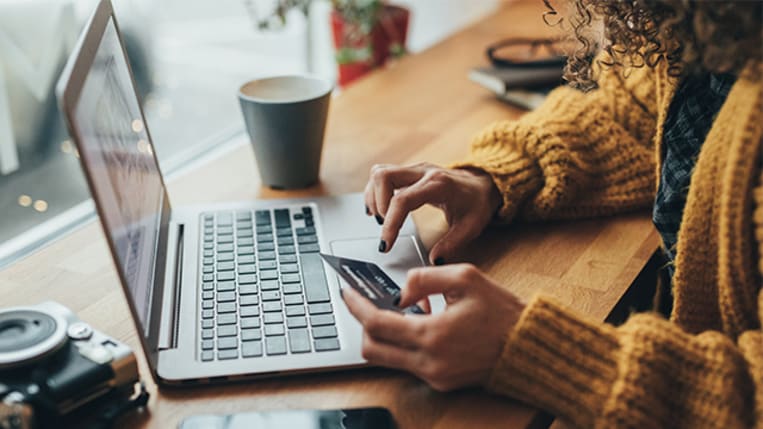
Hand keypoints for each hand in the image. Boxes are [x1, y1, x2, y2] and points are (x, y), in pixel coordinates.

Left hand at [342, 264, 524, 390]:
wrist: (528, 346)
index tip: (347, 293)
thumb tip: (400, 292)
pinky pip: (408, 364)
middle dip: (363, 324)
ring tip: (401, 311)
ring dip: (384, 335)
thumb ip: (424, 278)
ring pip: (387, 359)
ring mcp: (434, 376)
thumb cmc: (501, 311)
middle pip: (372, 349)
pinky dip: (404, 344)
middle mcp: (429, 362)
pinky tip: (420, 324)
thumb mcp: (465, 277)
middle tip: (367, 303)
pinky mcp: (441, 383)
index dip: (356, 306)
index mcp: (432, 335)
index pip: (376, 323)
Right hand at [364, 163, 501, 263]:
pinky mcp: (409, 172)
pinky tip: (379, 209)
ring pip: (380, 172)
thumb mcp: (471, 227)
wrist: (483, 183)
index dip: (390, 223)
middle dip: (377, 204)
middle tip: (384, 226)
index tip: (386, 244)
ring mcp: (415, 169)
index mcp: (438, 185)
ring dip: (373, 196)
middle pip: (384, 176)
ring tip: (380, 218)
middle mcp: (423, 172)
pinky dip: (375, 191)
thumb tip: (434, 260)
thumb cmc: (477, 203)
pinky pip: (383, 175)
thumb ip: (452, 244)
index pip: (402, 200)